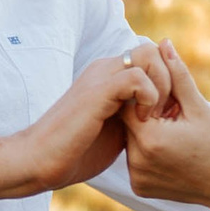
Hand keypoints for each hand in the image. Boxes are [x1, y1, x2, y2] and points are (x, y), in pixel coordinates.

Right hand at [9, 50, 166, 192]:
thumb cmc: (75, 152)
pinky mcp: (97, 90)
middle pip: (153, 49)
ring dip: (162, 86)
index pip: (152, 58)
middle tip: (164, 113)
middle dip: (169, 79)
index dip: (168, 82)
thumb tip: (161, 117)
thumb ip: (136, 116)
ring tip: (154, 117)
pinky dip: (149, 97)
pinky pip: (137, 76)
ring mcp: (100, 76)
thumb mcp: (117, 131)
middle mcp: (105, 69)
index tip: (168, 114)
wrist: (40, 161)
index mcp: (110, 77)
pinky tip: (142, 121)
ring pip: (149, 54)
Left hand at [120, 41, 209, 208]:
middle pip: (128, 123)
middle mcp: (138, 161)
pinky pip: (135, 161)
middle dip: (146, 114)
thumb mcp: (199, 106)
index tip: (168, 102)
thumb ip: (177, 74)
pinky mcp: (139, 188)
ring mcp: (137, 178)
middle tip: (171, 118)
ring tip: (171, 136)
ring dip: (144, 133)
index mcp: (151, 138)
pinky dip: (147, 153)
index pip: (131, 103)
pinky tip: (169, 154)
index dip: (147, 97)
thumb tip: (163, 43)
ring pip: (130, 142)